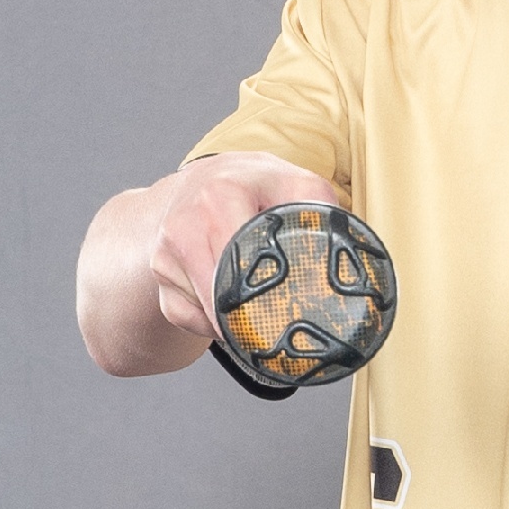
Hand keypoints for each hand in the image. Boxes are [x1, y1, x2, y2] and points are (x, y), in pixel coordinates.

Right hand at [147, 153, 342, 344]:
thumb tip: (348, 249)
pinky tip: (227, 307)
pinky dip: (211, 324)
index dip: (266, 290)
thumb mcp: (293, 183)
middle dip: (252, 315)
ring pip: (205, 313)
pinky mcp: (160, 279)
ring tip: (256, 307)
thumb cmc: (252, 186)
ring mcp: (166, 253)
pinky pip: (187, 319)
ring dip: (233, 320)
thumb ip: (321, 207)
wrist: (199, 182)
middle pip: (222, 294)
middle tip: (280, 326)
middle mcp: (186, 223)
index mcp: (221, 194)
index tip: (289, 308)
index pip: (240, 257)